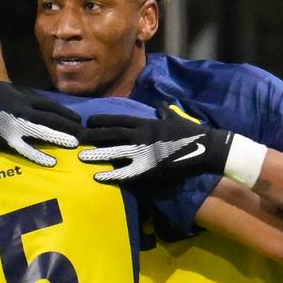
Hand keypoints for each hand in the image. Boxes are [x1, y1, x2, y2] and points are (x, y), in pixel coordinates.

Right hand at [0, 82, 82, 165]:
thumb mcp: (3, 88)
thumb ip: (23, 95)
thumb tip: (41, 102)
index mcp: (21, 96)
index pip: (51, 106)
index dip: (67, 114)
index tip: (80, 121)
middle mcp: (21, 109)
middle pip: (52, 119)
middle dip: (70, 127)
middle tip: (87, 136)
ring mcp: (13, 126)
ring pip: (43, 132)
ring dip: (60, 138)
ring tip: (76, 145)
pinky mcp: (3, 140)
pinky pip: (23, 149)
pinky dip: (38, 155)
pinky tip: (51, 161)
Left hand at [77, 111, 238, 188]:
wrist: (206, 148)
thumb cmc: (192, 132)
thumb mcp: (176, 118)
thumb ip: (165, 113)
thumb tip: (161, 106)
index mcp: (147, 123)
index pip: (119, 120)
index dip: (103, 120)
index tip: (88, 121)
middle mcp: (142, 135)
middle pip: (112, 134)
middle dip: (93, 136)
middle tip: (76, 138)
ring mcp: (145, 151)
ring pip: (116, 151)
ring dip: (98, 154)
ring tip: (81, 157)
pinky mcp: (150, 168)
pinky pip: (126, 172)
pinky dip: (111, 174)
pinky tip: (98, 176)